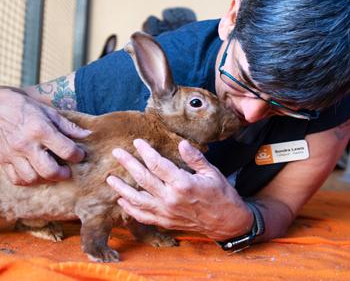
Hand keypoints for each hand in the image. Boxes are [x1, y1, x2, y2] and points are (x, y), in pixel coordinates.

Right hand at [0, 88, 90, 184]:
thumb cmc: (26, 108)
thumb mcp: (50, 112)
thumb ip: (68, 126)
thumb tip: (87, 134)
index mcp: (41, 130)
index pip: (66, 150)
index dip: (78, 155)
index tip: (80, 155)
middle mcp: (26, 144)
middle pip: (49, 170)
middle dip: (63, 174)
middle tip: (68, 170)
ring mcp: (13, 154)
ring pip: (32, 178)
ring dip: (45, 178)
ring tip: (52, 171)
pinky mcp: (3, 160)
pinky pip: (16, 179)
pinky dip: (28, 180)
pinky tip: (36, 173)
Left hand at [107, 138, 252, 239]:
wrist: (227, 222)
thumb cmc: (221, 194)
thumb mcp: (211, 172)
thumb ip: (194, 158)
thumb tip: (181, 143)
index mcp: (183, 183)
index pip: (157, 164)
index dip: (145, 152)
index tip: (137, 142)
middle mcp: (171, 198)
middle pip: (143, 178)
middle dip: (128, 164)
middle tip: (116, 153)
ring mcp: (166, 212)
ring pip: (137, 199)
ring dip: (122, 188)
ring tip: (110, 178)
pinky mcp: (165, 222)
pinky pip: (143, 216)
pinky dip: (130, 209)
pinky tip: (122, 200)